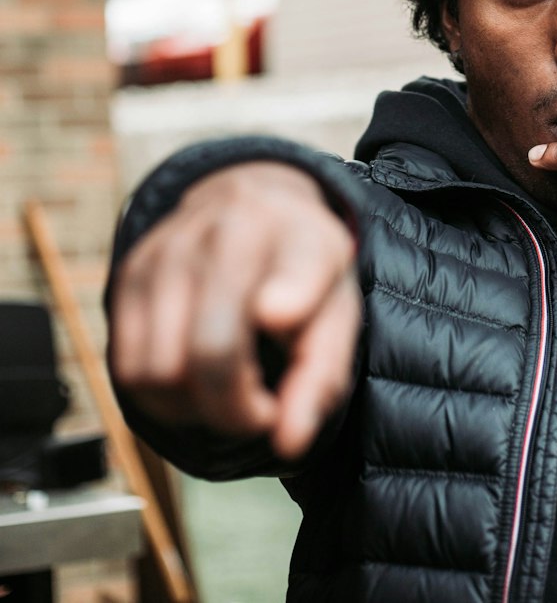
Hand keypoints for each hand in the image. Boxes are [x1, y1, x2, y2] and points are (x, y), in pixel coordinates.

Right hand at [109, 162, 360, 460]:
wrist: (253, 206)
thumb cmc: (300, 272)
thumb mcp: (336, 315)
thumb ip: (319, 379)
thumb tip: (288, 441)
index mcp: (298, 236)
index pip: (294, 270)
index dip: (289, 296)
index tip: (276, 314)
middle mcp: (228, 232)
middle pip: (211, 350)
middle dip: (233, 410)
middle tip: (258, 410)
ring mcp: (170, 250)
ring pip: (159, 370)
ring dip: (191, 406)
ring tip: (225, 389)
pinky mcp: (131, 272)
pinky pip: (129, 366)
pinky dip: (159, 393)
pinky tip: (191, 376)